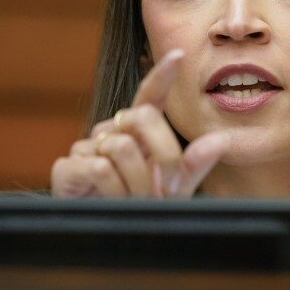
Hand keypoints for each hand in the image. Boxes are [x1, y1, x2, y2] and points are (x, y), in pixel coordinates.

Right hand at [51, 49, 228, 197]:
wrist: (105, 234)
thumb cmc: (141, 206)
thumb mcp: (174, 188)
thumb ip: (195, 164)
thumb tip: (221, 139)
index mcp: (138, 131)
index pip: (150, 95)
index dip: (162, 74)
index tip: (179, 54)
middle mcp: (112, 131)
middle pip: (142, 117)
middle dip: (164, 153)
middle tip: (167, 187)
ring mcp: (87, 147)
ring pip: (122, 148)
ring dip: (138, 182)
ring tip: (136, 200)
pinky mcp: (67, 167)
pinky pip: (100, 168)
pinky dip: (115, 191)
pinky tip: (112, 201)